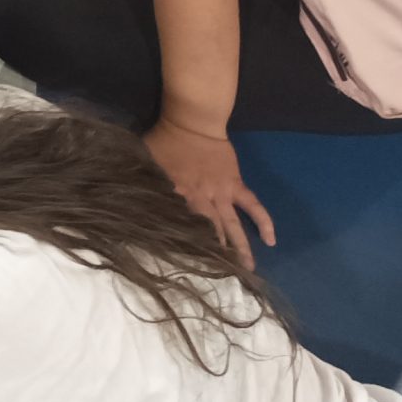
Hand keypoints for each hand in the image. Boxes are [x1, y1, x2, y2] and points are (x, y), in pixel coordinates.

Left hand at [143, 119, 275, 270]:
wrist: (191, 122)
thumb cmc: (164, 141)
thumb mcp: (146, 163)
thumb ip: (143, 183)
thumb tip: (131, 201)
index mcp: (178, 196)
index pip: (181, 227)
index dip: (185, 248)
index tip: (189, 270)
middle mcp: (201, 199)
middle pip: (209, 232)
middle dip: (215, 256)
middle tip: (221, 279)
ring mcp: (221, 193)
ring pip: (232, 225)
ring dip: (239, 248)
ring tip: (246, 271)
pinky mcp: (235, 184)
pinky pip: (252, 205)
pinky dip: (263, 220)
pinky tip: (271, 238)